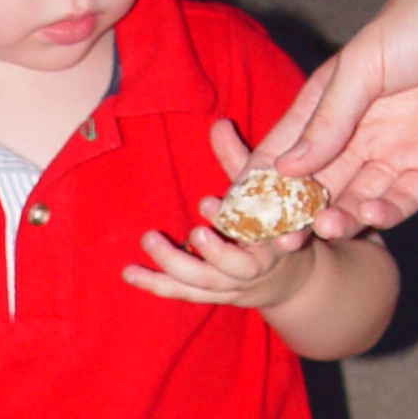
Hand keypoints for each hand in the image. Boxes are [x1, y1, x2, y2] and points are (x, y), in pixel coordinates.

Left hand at [123, 116, 318, 305]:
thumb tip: (219, 124)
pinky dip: (157, 285)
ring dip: (174, 266)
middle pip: (232, 268)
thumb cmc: (271, 222)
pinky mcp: (211, 294)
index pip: (261, 232)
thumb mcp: (262, 191)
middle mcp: (255, 268)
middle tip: (191, 231)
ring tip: (149, 240)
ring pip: (204, 284)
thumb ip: (240, 161)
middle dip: (211, 251)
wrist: (287, 277)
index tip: (208, 202)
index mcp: (274, 238)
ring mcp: (231, 286)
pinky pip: (184, 293)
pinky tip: (130, 274)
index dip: (235, 222)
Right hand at [251, 0, 417, 234]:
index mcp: (333, 104)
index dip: (264, 182)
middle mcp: (361, 134)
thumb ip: (327, 119)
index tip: (243, 210)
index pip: (287, 151)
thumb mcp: (361, 65)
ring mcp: (399, 152)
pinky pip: (404, 200)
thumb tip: (286, 168)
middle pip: (320, 186)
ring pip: (358, 199)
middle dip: (299, 214)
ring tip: (324, 227)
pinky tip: (368, 214)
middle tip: (283, 239)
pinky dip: (384, 212)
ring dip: (339, 218)